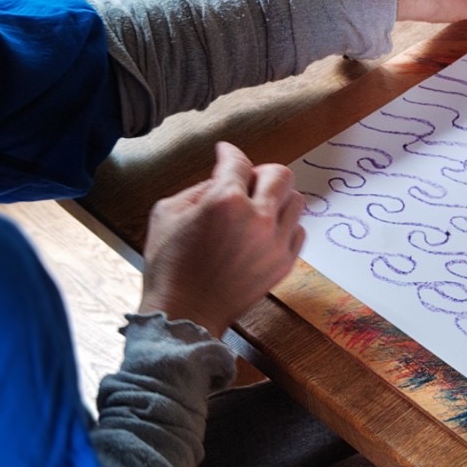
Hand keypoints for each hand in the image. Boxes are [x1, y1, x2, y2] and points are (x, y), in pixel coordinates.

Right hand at [138, 142, 305, 336]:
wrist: (185, 314)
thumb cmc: (170, 267)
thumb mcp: (167, 213)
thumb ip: (199, 187)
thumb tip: (221, 175)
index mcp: (225, 201)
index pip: (237, 161)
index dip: (229, 153)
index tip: (225, 153)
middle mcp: (257, 218)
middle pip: (280, 175)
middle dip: (261, 172)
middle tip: (246, 181)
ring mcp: (275, 243)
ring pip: (295, 201)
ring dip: (276, 199)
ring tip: (256, 208)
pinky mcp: (284, 264)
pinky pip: (298, 231)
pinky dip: (284, 226)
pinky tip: (264, 231)